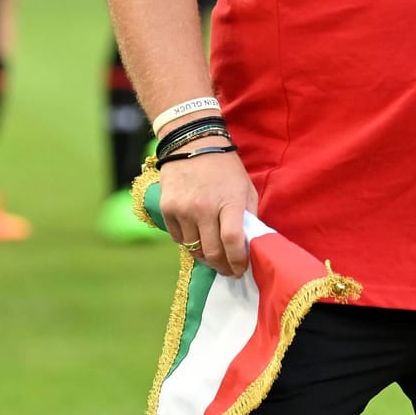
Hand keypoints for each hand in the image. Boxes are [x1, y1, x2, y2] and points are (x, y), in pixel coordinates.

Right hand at [159, 142, 258, 276]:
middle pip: (212, 252)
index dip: (238, 261)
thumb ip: (248, 217)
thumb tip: (249, 245)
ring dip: (205, 257)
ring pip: (193, 249)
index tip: (242, 269)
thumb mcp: (245, 188)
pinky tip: (198, 238)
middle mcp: (203, 208)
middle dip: (222, 267)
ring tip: (214, 257)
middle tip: (229, 271)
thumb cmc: (226, 168)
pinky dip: (189, 244)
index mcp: (229, 201)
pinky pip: (178, 238)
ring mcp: (182, 209)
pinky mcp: (166, 209)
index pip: (233, 241)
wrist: (193, 144)